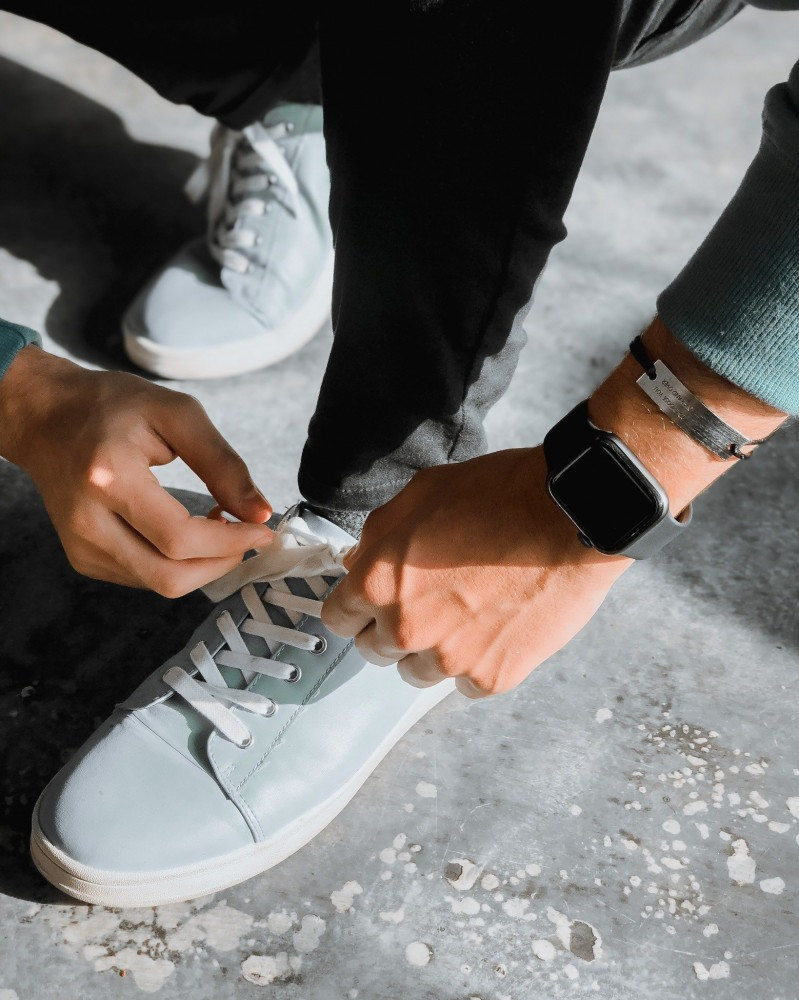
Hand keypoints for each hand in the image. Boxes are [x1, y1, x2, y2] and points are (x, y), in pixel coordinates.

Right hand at [0, 347, 273, 595]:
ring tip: (216, 527)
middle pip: (169, 576)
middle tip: (245, 535)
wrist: (47, 418)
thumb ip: (223, 464)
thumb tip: (260, 513)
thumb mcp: (177, 414)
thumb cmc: (112, 406)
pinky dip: (176, 563)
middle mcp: (87, 521)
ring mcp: (81, 545)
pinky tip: (185, 532)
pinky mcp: (82, 558)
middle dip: (220, 563)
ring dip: (201, 565)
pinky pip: (143, 577)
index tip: (263, 531)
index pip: (179, 538)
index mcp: (108, 478)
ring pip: (159, 583)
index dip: (230, 542)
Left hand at [322, 447, 630, 697]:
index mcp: (379, 581)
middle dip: (392, 627)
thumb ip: (378, 536)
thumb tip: (359, 563)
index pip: (338, 617)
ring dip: (432, 650)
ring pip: (417, 673)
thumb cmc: (501, 496)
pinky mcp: (492, 676)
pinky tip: (495, 628)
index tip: (371, 603)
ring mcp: (449, 657)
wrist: (570, 516)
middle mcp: (406, 627)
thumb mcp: (421, 494)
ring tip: (466, 613)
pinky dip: (477, 662)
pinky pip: (466, 685)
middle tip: (429, 601)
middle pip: (375, 650)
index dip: (356, 606)